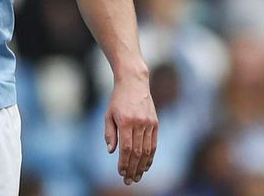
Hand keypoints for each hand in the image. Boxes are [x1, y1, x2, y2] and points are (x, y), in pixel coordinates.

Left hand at [104, 70, 157, 185]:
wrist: (134, 82)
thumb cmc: (118, 99)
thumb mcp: (108, 115)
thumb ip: (110, 134)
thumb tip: (112, 152)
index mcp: (126, 121)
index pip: (127, 149)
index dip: (124, 163)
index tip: (121, 173)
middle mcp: (139, 123)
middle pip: (138, 152)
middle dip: (133, 169)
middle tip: (129, 181)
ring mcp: (149, 123)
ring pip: (147, 150)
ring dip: (142, 166)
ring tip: (137, 177)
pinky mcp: (155, 122)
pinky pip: (153, 143)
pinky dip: (150, 156)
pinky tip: (146, 166)